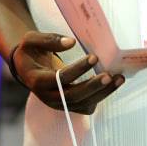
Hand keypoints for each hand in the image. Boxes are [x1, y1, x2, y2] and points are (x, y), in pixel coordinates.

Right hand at [9, 31, 123, 114]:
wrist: (27, 68)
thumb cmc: (30, 52)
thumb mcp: (30, 40)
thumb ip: (48, 40)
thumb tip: (71, 42)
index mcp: (37, 81)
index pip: (59, 79)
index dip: (77, 70)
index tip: (94, 57)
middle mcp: (49, 96)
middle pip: (73, 96)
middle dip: (93, 86)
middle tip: (109, 75)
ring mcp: (60, 103)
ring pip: (83, 104)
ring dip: (103, 93)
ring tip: (119, 79)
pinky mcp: (69, 105)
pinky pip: (87, 105)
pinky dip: (101, 96)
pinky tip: (113, 84)